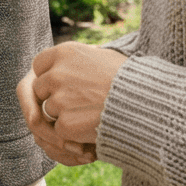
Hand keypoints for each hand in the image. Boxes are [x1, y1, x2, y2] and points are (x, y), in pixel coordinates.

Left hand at [20, 43, 128, 166]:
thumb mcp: (100, 56)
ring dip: (65, 115)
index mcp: (64, 52)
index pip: (39, 65)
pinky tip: (93, 125)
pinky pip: (60, 130)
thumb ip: (75, 60)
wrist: (147, 104)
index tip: (64, 84)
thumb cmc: (129, 79)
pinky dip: (74, 132)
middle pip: (40, 89)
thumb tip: (65, 61)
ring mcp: (59, 99)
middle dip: (54, 96)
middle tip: (79, 102)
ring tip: (91, 112)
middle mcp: (56, 73)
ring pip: (50, 111)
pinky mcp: (65, 123)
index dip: (50, 75)